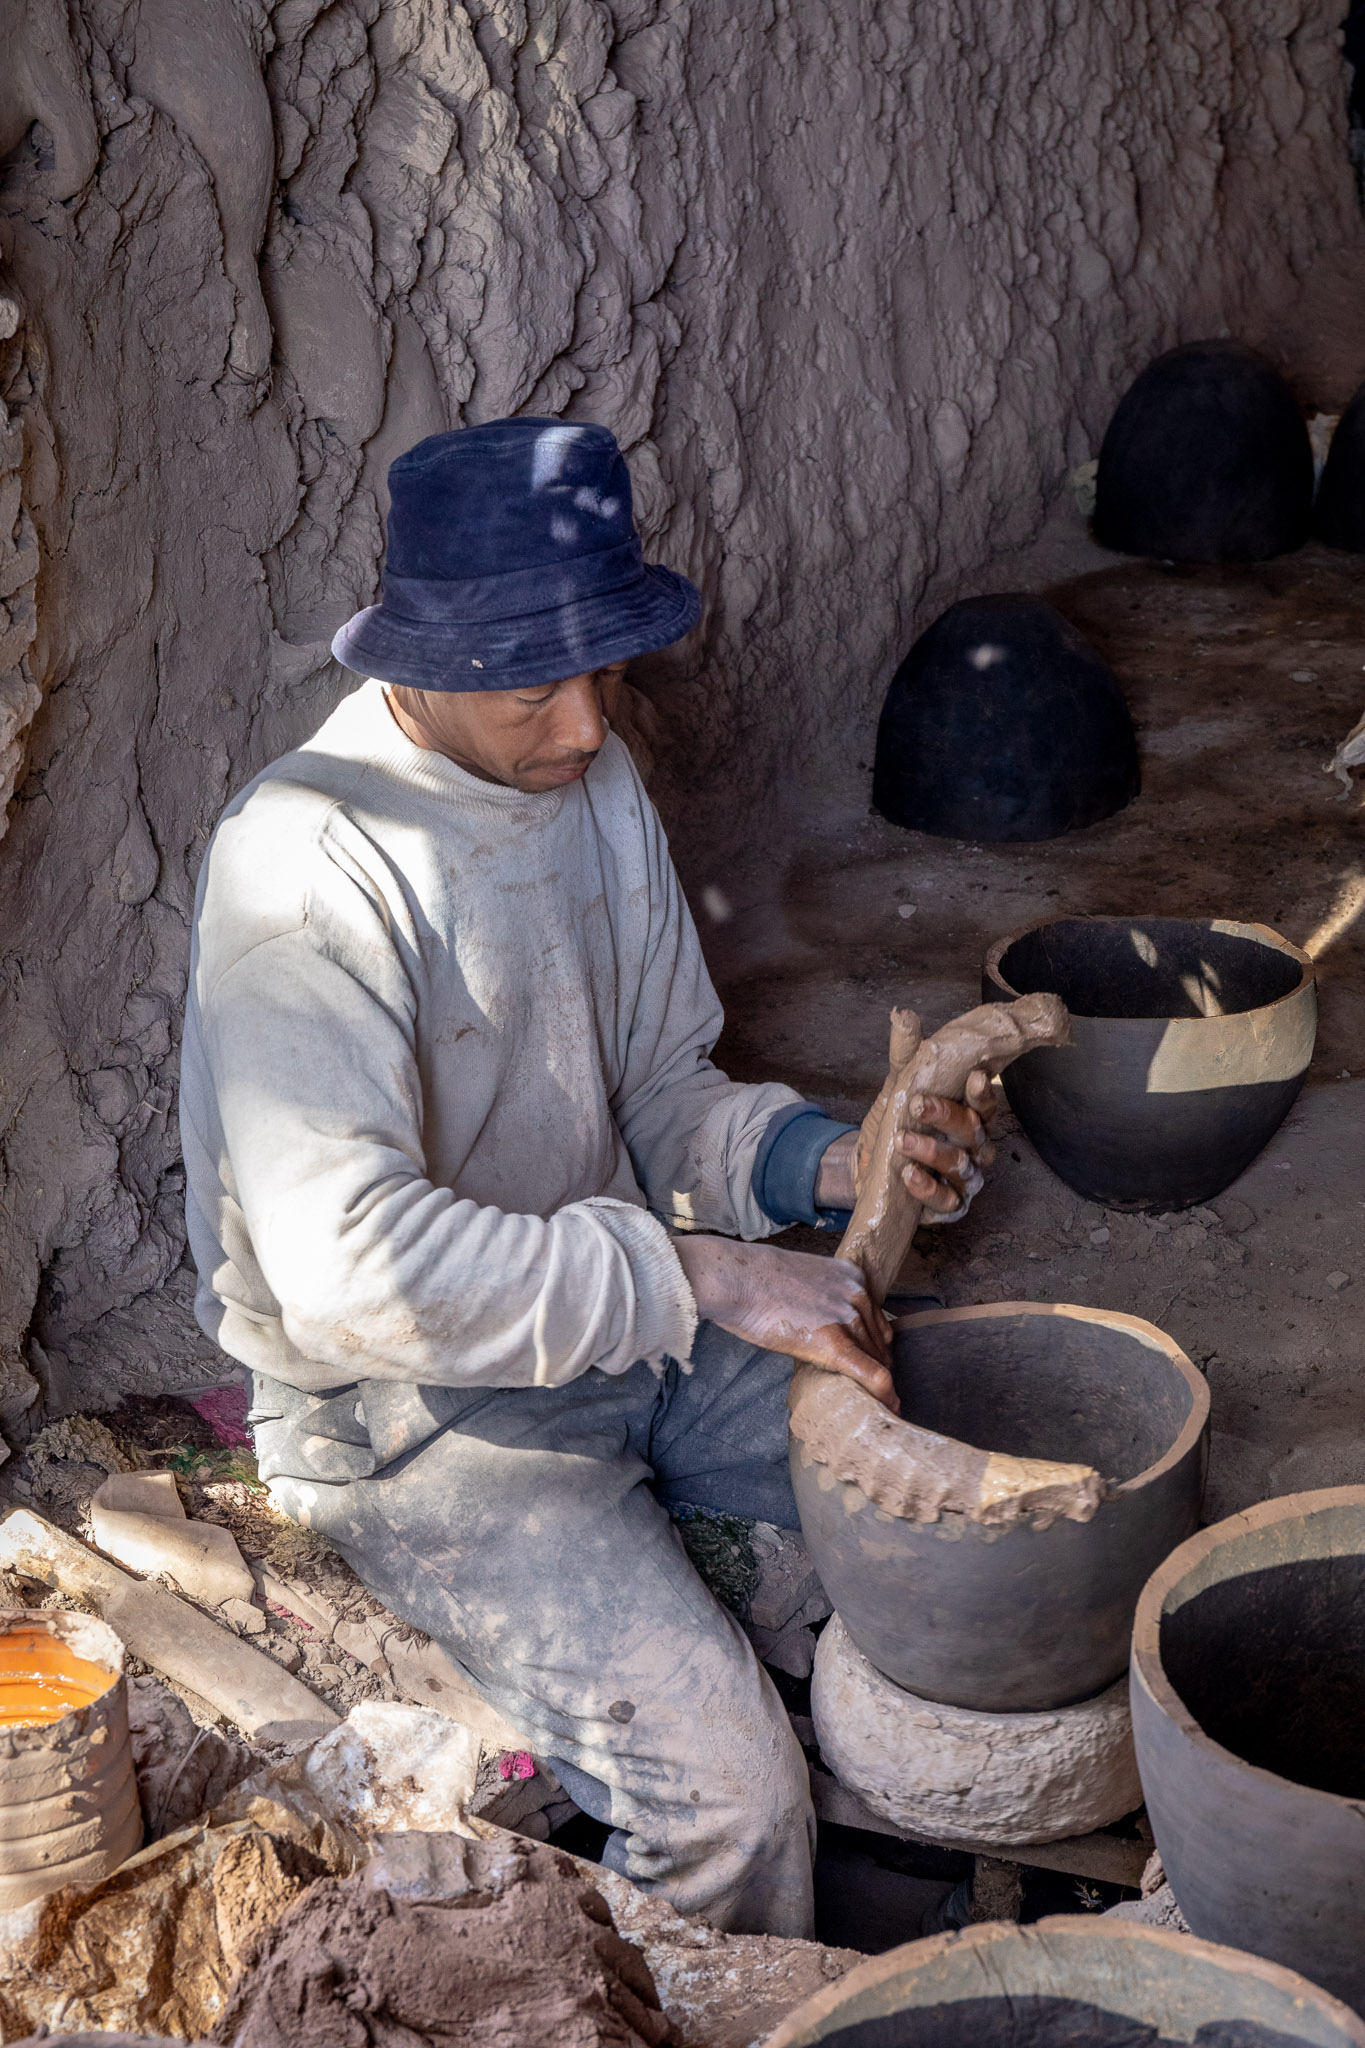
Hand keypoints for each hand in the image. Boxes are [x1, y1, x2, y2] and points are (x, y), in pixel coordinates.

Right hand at [673, 1236, 897, 1409]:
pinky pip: (871, 1374)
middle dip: (877, 1365)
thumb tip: (816, 1323)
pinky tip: (889, 1408)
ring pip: (878, 1359)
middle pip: (880, 1340)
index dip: (874, 1344)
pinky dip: (884, 1394)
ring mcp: (848, 1318)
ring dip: (877, 1383)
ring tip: (876, 1403)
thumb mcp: (802, 1278)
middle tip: (869, 1388)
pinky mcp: (835, 1343)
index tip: (870, 1360)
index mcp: (851, 1276)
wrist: (738, 1279)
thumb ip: (819, 1298)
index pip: (875, 1317)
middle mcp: (857, 1294)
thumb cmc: (754, 1280)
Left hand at [815, 1070, 996, 1219]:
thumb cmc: (899, 1124)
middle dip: (947, 1117)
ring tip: (903, 1142)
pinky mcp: (950, 1206)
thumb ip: (906, 1057)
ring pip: (962, 1167)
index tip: (973, 1077)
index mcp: (969, 1116)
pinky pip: (949, 1201)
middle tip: (919, 1105)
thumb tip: (904, 1016)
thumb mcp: (898, 1088)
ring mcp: (965, 1178)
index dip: (982, 1092)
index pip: (985, 1104)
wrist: (872, 1168)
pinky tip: (909, 1174)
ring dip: (933, 1153)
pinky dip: (929, 1189)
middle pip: (974, 1133)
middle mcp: (975, 1148)